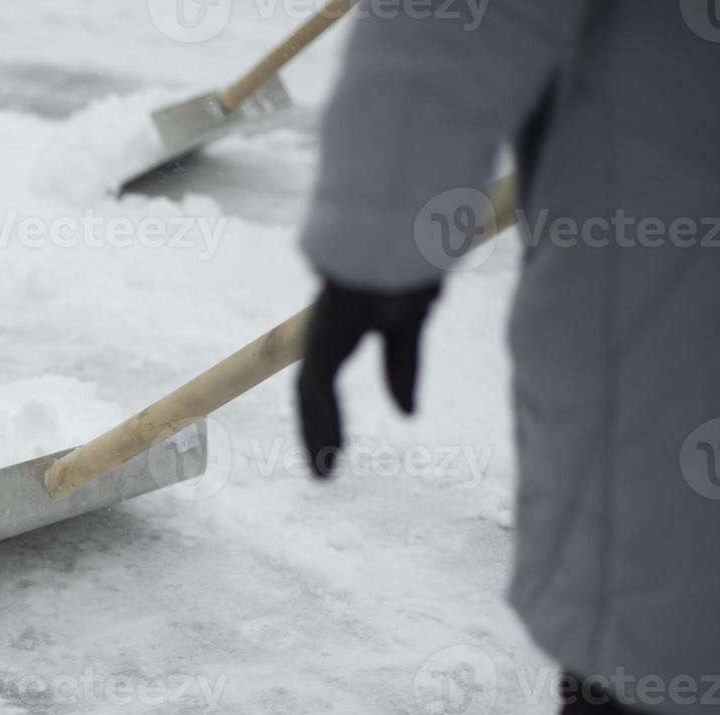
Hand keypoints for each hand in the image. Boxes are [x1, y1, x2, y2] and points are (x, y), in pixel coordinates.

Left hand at [296, 278, 440, 477]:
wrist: (401, 235)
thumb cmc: (406, 264)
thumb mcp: (409, 325)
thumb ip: (402, 368)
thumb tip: (405, 415)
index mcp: (342, 329)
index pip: (324, 384)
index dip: (328, 418)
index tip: (333, 449)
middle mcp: (325, 333)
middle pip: (313, 393)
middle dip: (317, 431)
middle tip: (323, 470)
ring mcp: (321, 333)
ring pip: (310, 395)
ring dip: (316, 435)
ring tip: (324, 475)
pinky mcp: (326, 336)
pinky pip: (317, 387)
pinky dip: (324, 420)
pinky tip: (328, 448)